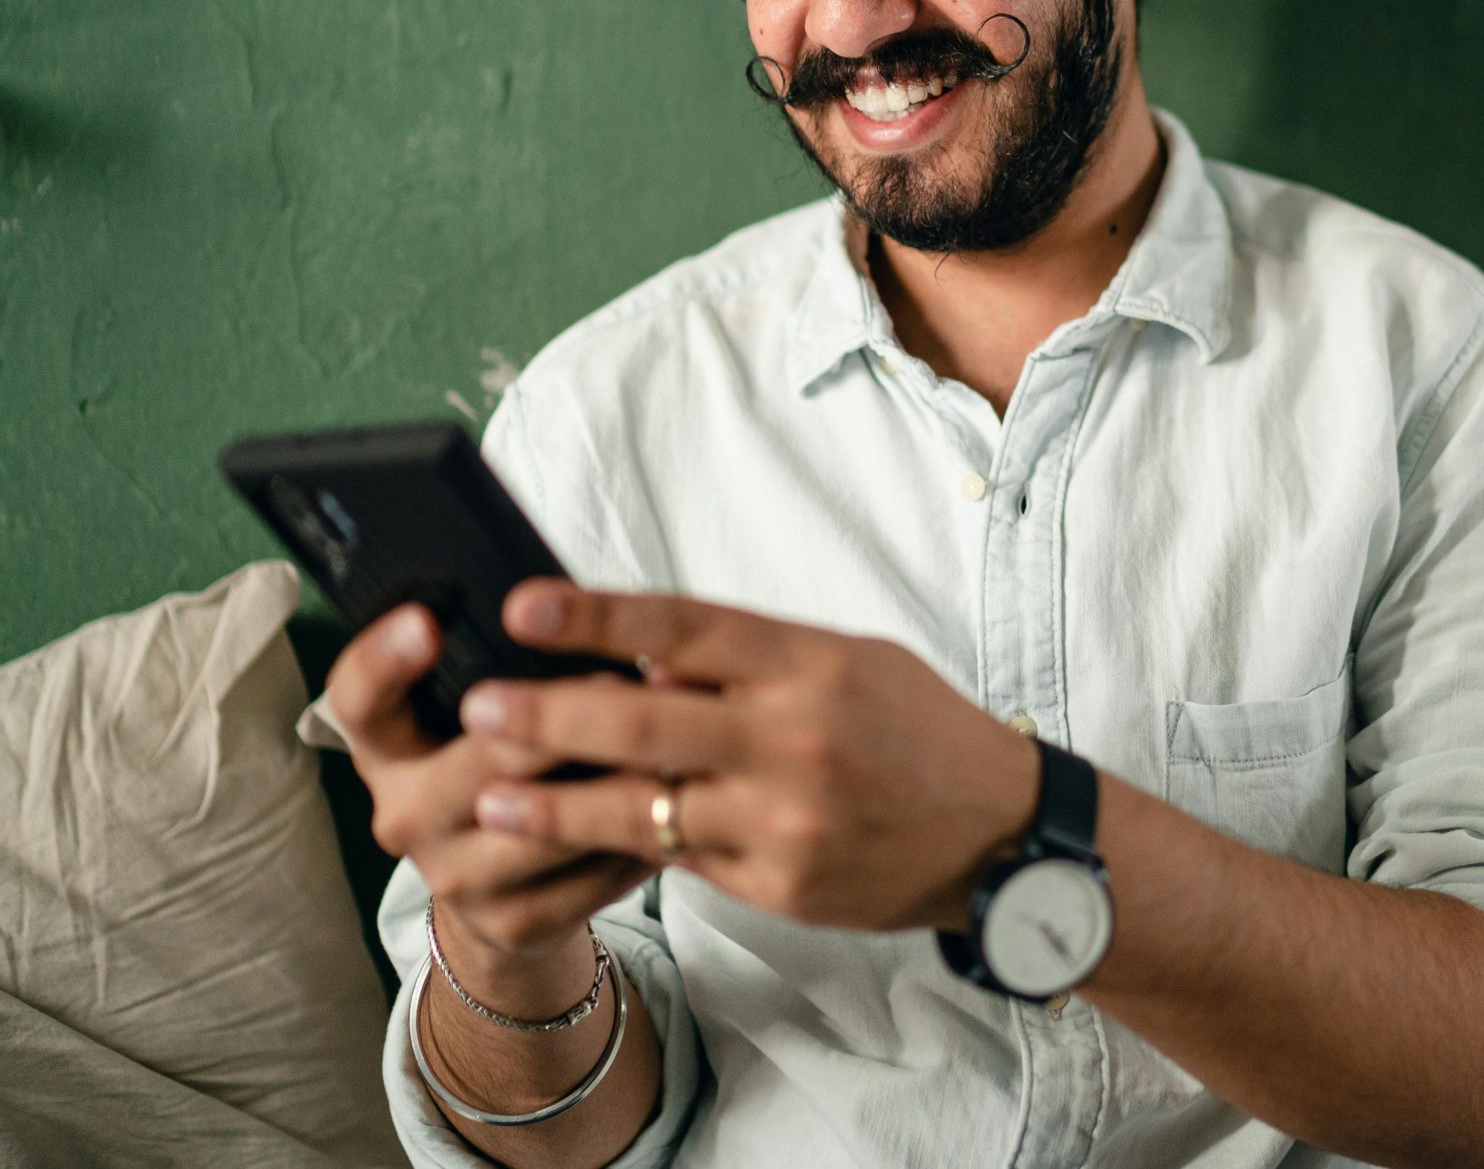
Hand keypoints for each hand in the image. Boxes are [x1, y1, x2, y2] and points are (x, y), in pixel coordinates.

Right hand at [325, 605, 657, 1010]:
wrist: (504, 893)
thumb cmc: (503, 767)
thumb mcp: (480, 717)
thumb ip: (505, 669)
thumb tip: (569, 606)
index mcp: (386, 750)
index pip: (359, 700)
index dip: (385, 659)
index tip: (427, 619)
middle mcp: (404, 814)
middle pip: (480, 758)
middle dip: (556, 715)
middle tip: (619, 674)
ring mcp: (454, 876)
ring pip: (547, 818)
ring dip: (616, 774)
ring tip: (672, 735)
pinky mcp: (513, 921)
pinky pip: (592, 868)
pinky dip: (642, 829)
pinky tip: (681, 798)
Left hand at [460, 579, 1038, 933]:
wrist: (1001, 833)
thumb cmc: (917, 733)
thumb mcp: (849, 664)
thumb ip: (751, 660)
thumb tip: (643, 654)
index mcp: (810, 663)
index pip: (683, 625)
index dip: (596, 615)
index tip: (523, 605)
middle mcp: (794, 736)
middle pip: (641, 718)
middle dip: (546, 714)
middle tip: (479, 706)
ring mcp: (784, 815)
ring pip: (641, 808)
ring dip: (554, 804)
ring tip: (490, 798)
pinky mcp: (779, 881)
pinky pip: (682, 861)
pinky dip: (625, 847)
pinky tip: (575, 842)